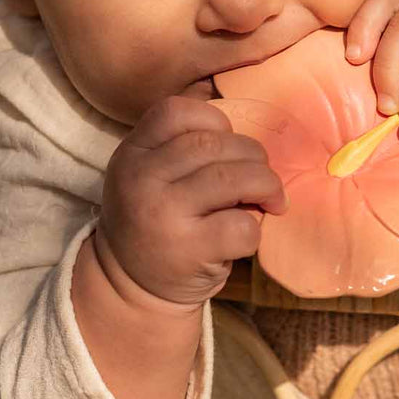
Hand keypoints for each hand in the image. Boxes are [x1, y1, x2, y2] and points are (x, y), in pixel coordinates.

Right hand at [95, 96, 288, 309]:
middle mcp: (142, 179)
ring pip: (234, 179)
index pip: (177, 112)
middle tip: (261, 177)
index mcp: (133, 153)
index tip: (228, 143)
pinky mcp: (189, 250)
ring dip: (265, 186)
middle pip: (214, 144)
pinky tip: (245, 235)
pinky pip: (242, 225)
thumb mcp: (149, 175)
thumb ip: (183, 149)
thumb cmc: (155, 220)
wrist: (129, 287)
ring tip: (269, 199)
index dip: (215, 121)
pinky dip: (255, 229)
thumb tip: (251, 143)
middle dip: (253, 156)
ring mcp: (164, 214)